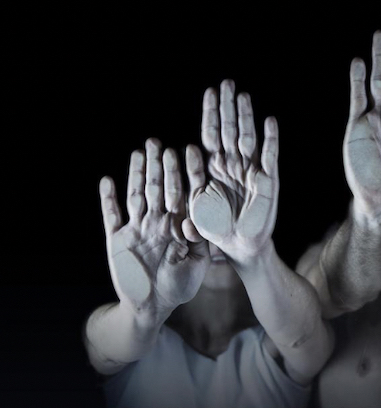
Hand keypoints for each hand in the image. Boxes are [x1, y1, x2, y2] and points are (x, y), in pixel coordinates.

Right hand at [99, 139, 210, 319]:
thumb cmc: (178, 288)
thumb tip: (199, 219)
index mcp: (179, 226)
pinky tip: (107, 180)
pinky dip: (108, 199)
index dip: (185, 173)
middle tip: (159, 143)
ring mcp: (137, 228)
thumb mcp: (197, 265)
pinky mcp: (117, 238)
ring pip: (137, 195)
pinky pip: (111, 215)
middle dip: (160, 166)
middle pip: (159, 188)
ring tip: (139, 152)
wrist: (150, 308)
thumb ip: (201, 241)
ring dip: (137, 174)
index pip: (183, 194)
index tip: (189, 151)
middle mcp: (158, 222)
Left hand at [188, 80, 278, 261]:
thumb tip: (187, 148)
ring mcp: (251, 170)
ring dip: (246, 117)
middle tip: (227, 83)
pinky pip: (269, 156)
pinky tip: (270, 121)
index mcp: (214, 167)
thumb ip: (190, 179)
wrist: (238, 247)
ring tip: (243, 96)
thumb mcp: (195, 204)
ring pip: (248, 137)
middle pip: (230, 129)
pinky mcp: (268, 181)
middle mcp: (233, 164)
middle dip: (228, 107)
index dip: (211, 113)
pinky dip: (271, 139)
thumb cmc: (215, 226)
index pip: (211, 133)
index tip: (210, 92)